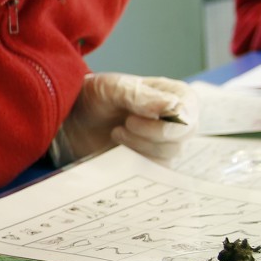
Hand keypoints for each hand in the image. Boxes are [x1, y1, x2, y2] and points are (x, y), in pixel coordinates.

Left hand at [58, 73, 197, 163]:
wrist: (73, 120)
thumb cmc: (96, 96)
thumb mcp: (112, 88)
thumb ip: (140, 95)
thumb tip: (174, 107)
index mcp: (175, 95)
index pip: (188, 112)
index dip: (165, 121)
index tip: (131, 119)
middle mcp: (176, 120)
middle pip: (181, 136)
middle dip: (150, 134)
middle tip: (122, 125)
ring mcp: (165, 143)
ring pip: (168, 154)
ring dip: (138, 146)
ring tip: (115, 133)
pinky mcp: (151, 162)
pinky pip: (155, 172)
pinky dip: (135, 164)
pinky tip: (117, 152)